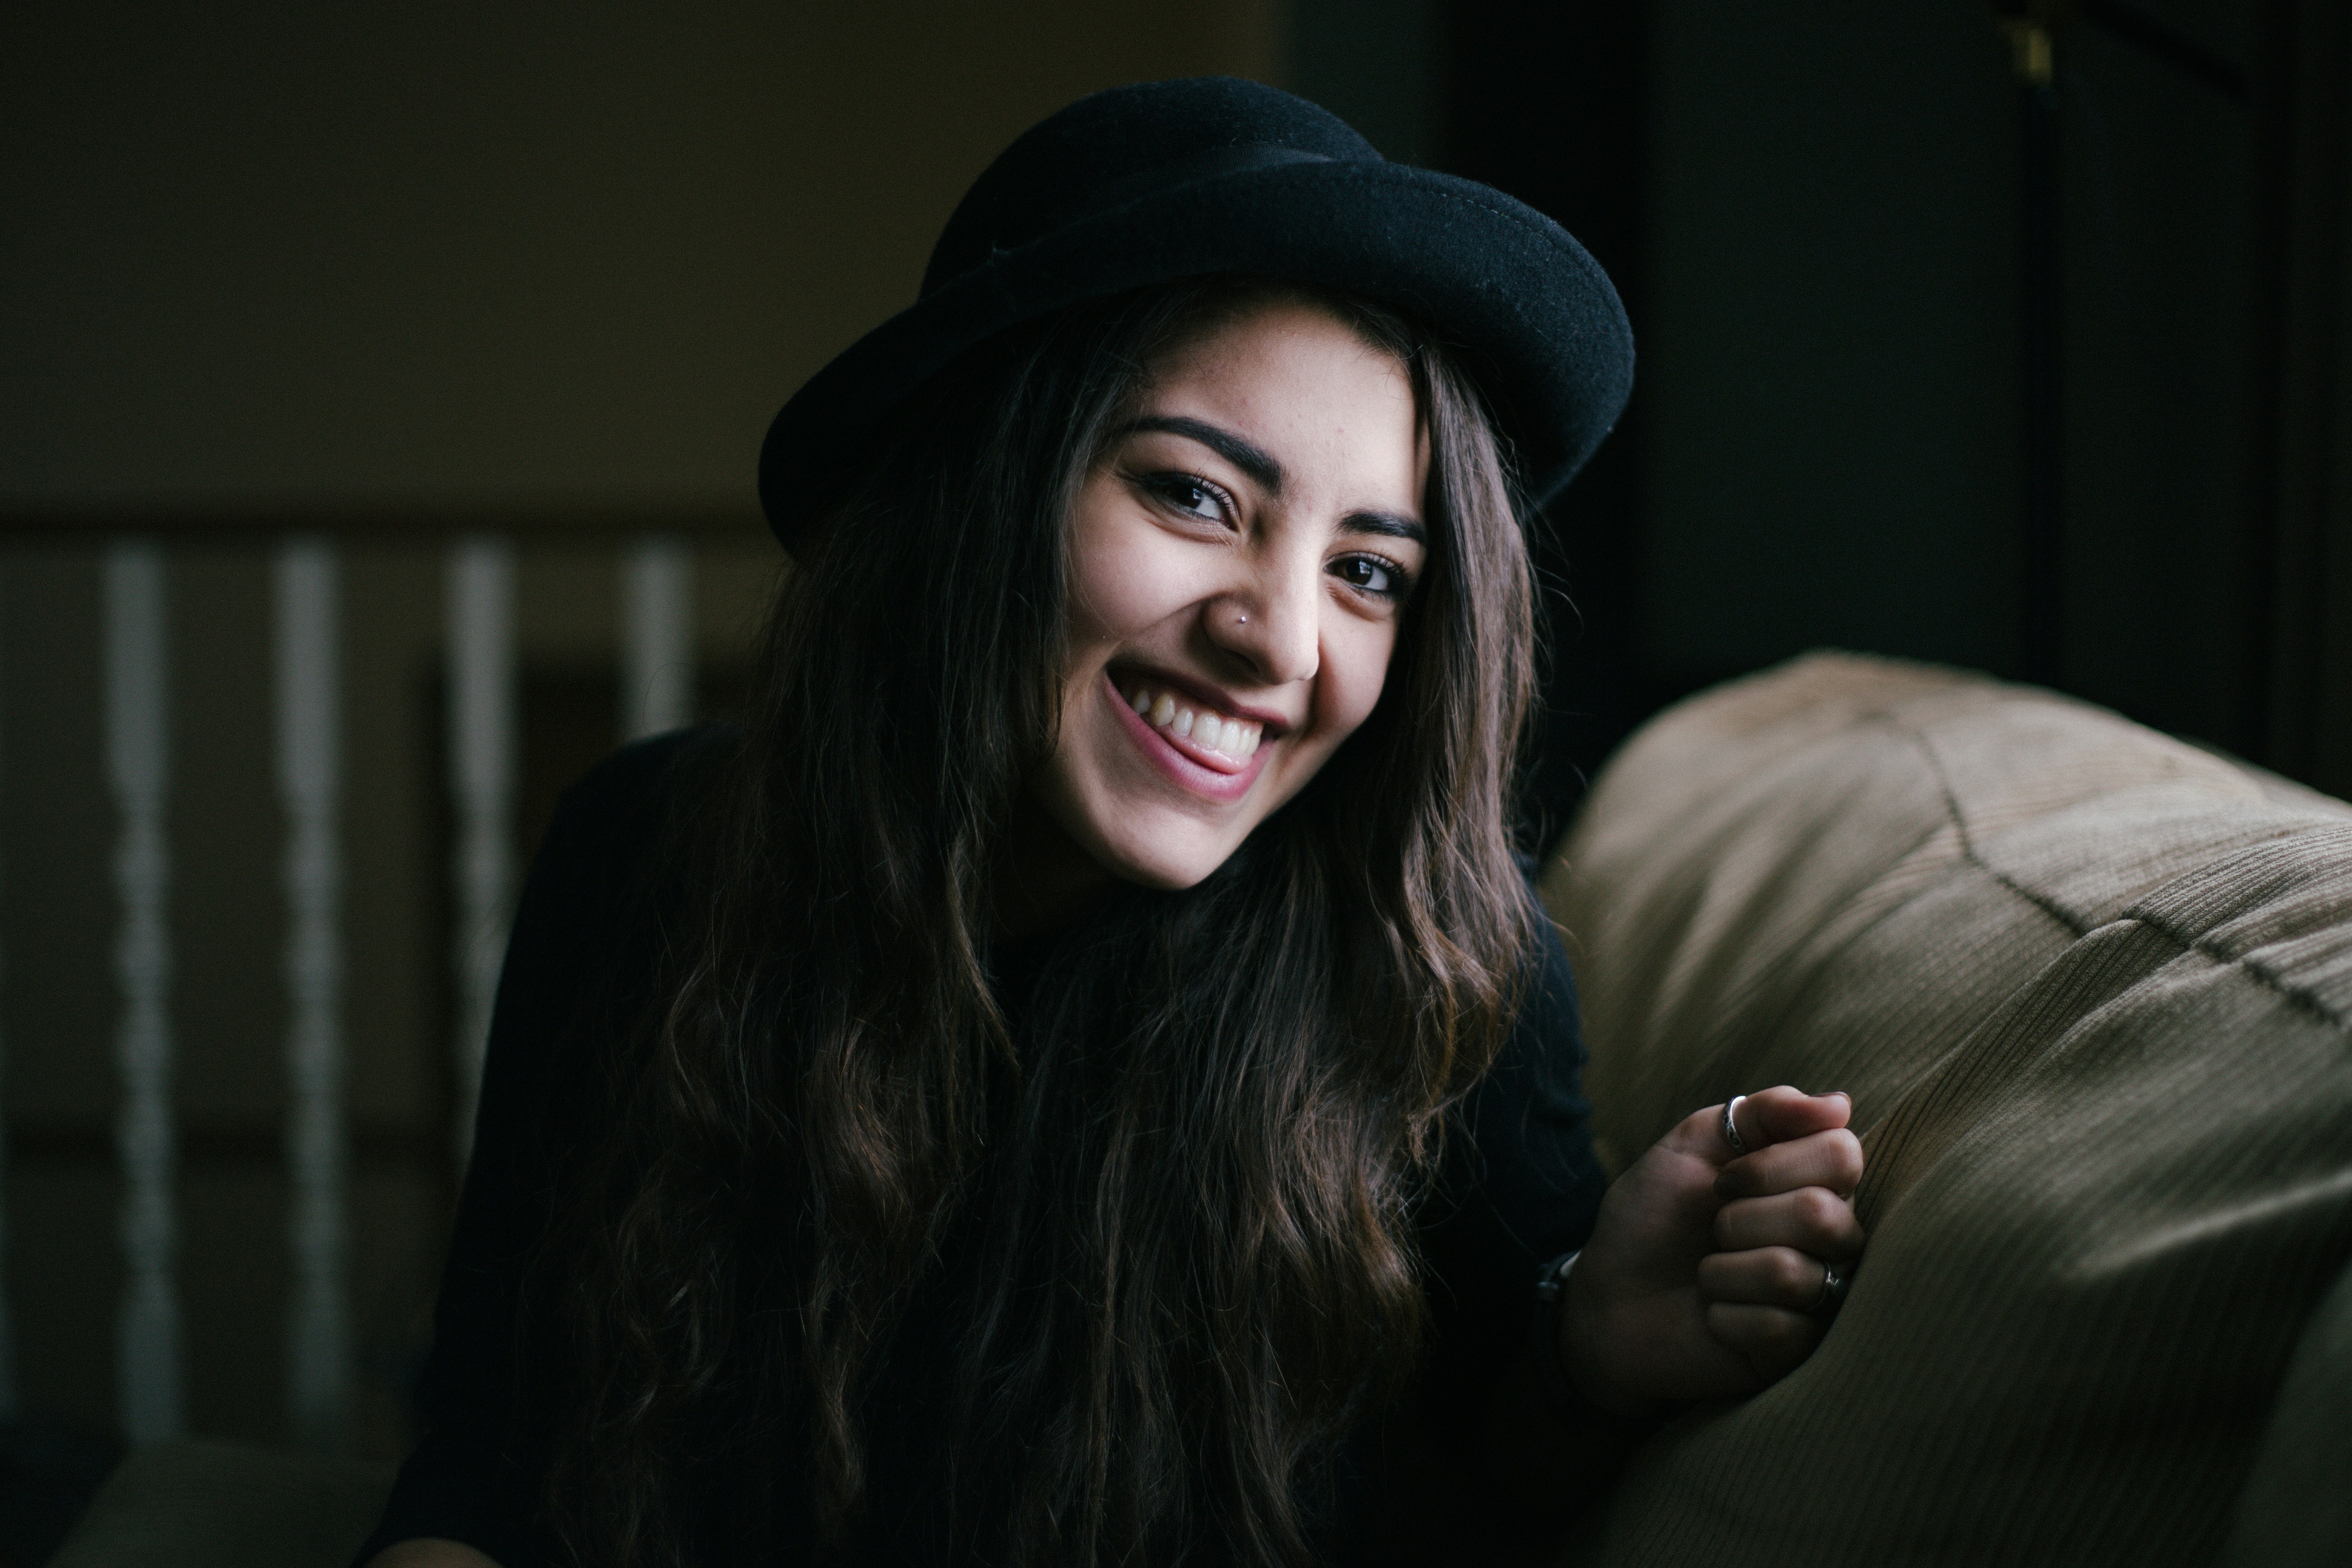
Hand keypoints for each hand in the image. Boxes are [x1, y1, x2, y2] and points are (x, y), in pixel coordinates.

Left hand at [1558, 1087, 1863, 1416]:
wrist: (1608, 1296)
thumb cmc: (1653, 1217)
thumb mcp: (1691, 1145)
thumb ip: (1761, 1113)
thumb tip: (1840, 1105)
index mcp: (1814, 1182)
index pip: (1842, 1153)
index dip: (1771, 1165)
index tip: (1722, 1181)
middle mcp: (1833, 1239)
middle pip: (1823, 1215)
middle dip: (1738, 1220)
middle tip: (1712, 1231)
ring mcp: (1820, 1298)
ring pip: (1792, 1274)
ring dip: (1722, 1270)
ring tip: (1708, 1275)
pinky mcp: (1797, 1352)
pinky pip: (1777, 1328)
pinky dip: (1724, 1316)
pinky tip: (1712, 1315)